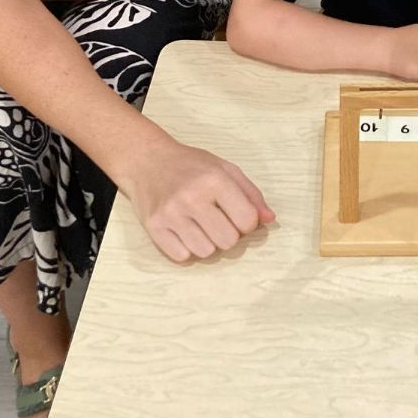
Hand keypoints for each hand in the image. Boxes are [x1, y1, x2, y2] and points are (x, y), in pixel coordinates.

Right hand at [123, 138, 275, 262]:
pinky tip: (184, 230)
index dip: (247, 222)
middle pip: (228, 241)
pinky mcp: (154, 227)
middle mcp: (192, 197)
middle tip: (218, 220)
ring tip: (200, 224)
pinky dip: (187, 248)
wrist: (147, 160)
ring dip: (208, 242)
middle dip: (228, 234)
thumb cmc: (191, 165)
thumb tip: (269, 220)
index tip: (238, 215)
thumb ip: (251, 194)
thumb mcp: (226, 169)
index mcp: (215, 179)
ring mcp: (171, 213)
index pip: (247, 220)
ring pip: (206, 252)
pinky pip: (182, 257)